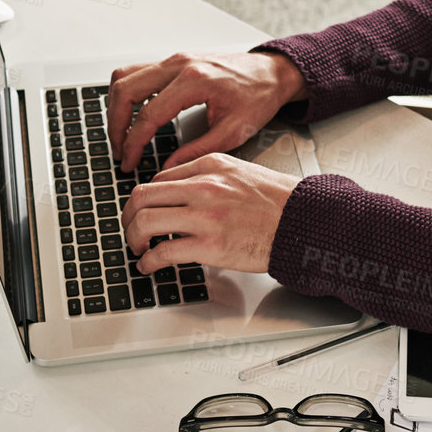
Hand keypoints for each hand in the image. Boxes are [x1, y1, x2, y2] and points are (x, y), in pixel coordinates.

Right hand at [107, 51, 307, 173]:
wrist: (272, 73)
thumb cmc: (259, 96)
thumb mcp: (233, 131)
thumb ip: (197, 151)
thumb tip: (166, 170)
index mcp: (194, 81)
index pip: (148, 114)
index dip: (133, 143)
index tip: (129, 162)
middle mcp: (179, 64)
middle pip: (125, 89)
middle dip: (115, 124)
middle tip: (119, 150)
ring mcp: (174, 59)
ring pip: (124, 75)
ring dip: (116, 106)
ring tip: (121, 134)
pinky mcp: (174, 60)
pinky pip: (137, 72)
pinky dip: (127, 93)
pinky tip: (132, 115)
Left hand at [119, 153, 298, 273]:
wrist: (303, 221)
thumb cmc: (278, 202)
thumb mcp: (240, 173)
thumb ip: (208, 177)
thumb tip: (177, 192)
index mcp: (210, 165)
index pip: (159, 178)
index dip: (144, 199)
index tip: (141, 212)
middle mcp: (204, 187)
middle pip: (142, 197)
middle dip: (127, 217)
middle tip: (129, 230)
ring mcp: (206, 216)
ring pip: (145, 222)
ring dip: (133, 239)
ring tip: (138, 249)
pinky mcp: (210, 245)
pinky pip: (163, 253)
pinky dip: (148, 262)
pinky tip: (149, 266)